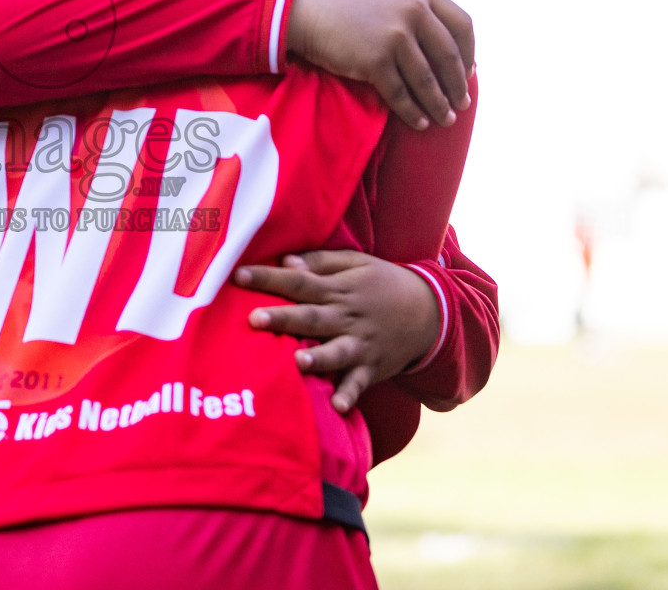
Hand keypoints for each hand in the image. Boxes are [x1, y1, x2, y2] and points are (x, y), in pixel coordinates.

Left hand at [235, 249, 440, 412]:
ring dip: (317, 358)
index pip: (299, 282)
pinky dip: (349, 394)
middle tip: (254, 318)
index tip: (238, 275)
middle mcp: (347, 317)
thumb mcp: (356, 263)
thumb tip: (285, 262)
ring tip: (297, 362)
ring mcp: (360, 344)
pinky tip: (336, 405)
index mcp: (339, 289)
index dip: (269, 278)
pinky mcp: (371, 368)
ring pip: (335, 352)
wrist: (430, 311)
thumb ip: (320, 262)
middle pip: (311, 317)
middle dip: (283, 319)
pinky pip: (359, 384)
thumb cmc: (382, 283)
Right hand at [286, 0, 473, 130]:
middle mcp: (412, 11)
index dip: (469, 53)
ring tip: (446, 120)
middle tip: (462, 103)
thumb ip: (418, 6)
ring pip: (427, 80)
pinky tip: (420, 123)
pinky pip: (400, 94)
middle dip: (458, 85)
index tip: (468, 72)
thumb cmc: (347, 3)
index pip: (462, 26)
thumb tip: (446, 39)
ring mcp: (394, 36)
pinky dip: (412, 113)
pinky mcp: (374, 61)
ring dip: (439, 105)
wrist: (307, 9)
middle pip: (449, 56)